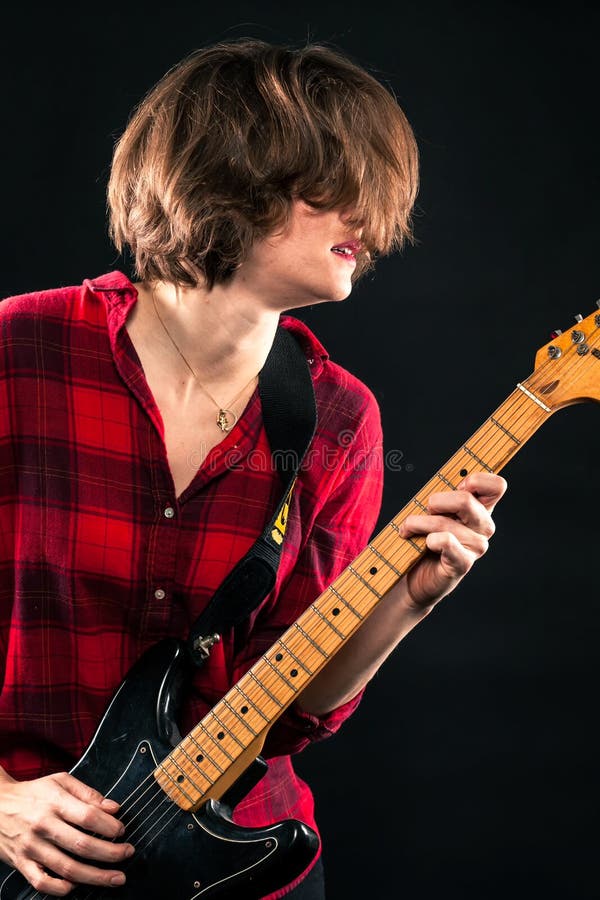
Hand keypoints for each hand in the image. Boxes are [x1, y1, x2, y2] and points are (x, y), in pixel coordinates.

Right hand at [0, 771, 133, 895]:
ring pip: (67, 867)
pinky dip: (61, 888)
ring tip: (116, 878)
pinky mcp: (21, 863)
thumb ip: (88, 794)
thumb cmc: (32, 793)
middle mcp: (44, 826)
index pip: (88, 816)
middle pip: (82, 845)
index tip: (122, 830)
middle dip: (110, 853)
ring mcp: (32, 847)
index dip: (109, 825)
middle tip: (128, 853)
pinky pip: (42, 882)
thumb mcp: (60, 781)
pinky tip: (77, 886)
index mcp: (55, 802)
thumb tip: (114, 808)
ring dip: (95, 876)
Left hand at [398, 472, 506, 609]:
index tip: (455, 487)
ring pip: (446, 523)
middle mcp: (483, 526)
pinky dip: (430, 539)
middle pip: (466, 500)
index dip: (476, 480)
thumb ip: (441, 495)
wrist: (414, 575)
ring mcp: (476, 546)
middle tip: (425, 510)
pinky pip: (446, 542)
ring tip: (408, 529)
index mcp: (480, 508)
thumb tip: (437, 481)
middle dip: (436, 502)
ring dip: (419, 523)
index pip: (496, 486)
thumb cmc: (423, 538)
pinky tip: (424, 544)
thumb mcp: (432, 511)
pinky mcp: (463, 563)